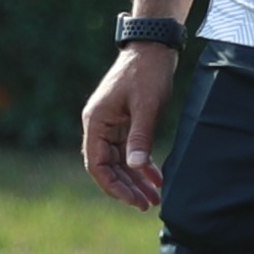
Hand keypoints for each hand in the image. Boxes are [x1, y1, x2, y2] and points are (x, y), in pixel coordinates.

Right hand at [80, 43, 181, 210]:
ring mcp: (111, 124)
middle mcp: (99, 125)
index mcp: (96, 122)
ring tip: (155, 199)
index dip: (113, 186)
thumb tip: (135, 167)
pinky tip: (157, 179)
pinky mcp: (124, 122)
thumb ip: (140, 136)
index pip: (97, 164)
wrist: (153, 47)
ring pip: (120, 161)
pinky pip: (129, 150)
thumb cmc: (147, 72)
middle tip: (147, 206)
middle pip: (108, 167)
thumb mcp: (147, 105)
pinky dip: (142, 165)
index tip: (133, 200)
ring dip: (135, 180)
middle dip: (127, 188)